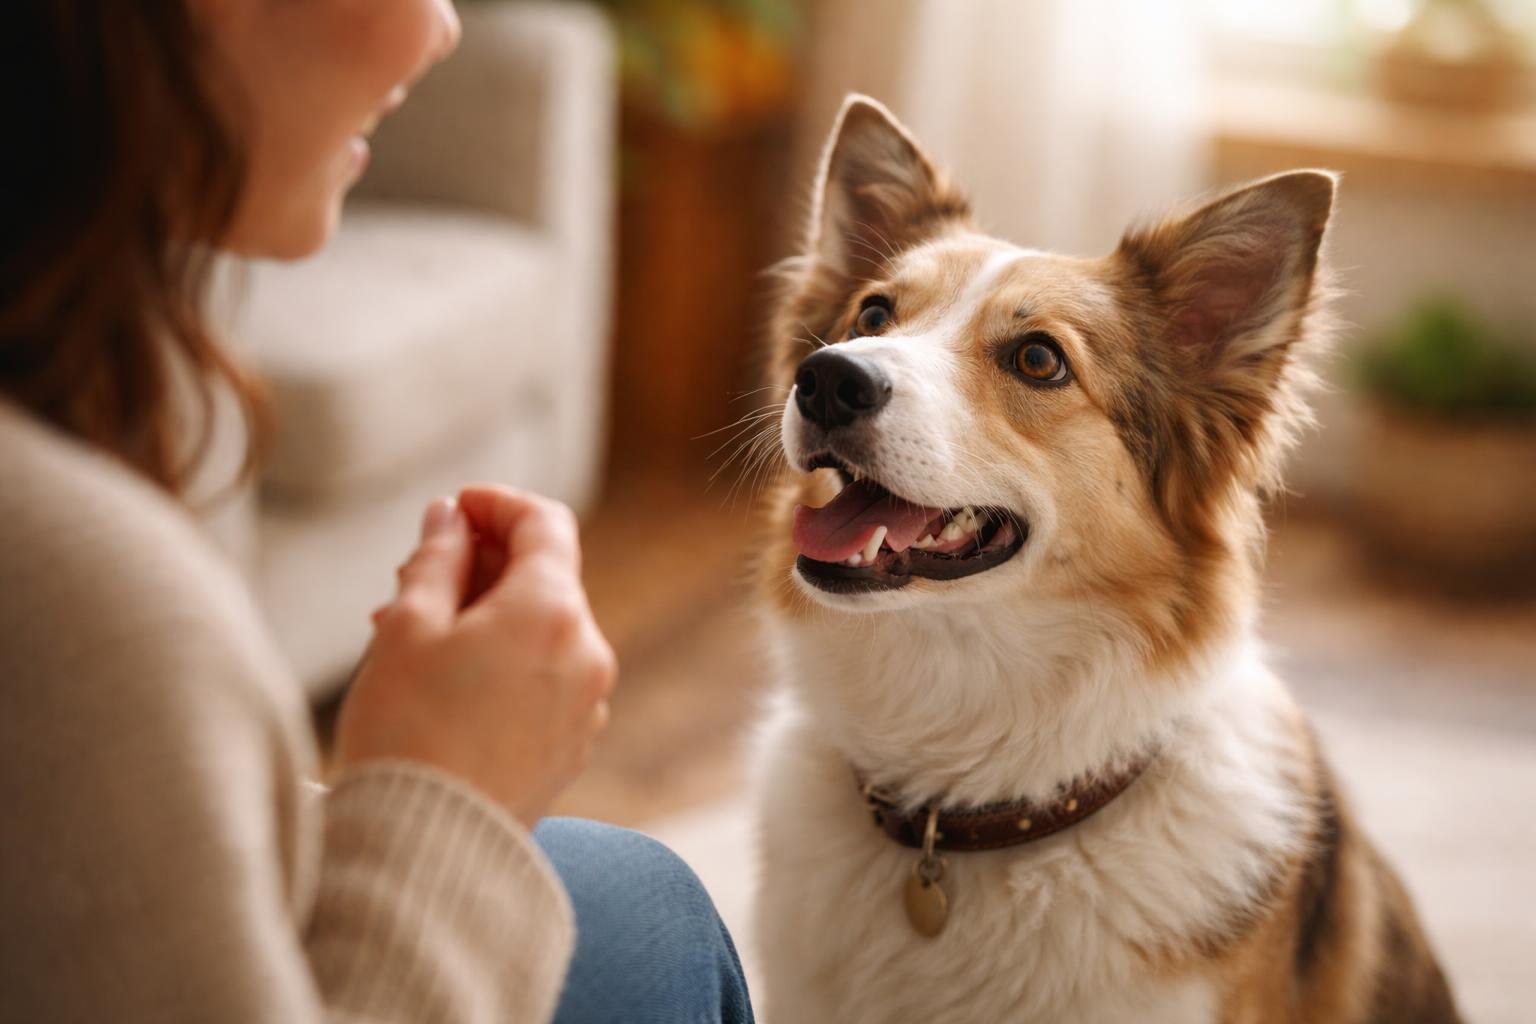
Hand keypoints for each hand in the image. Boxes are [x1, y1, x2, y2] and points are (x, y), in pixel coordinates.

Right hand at [333, 487, 616, 827]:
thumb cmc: (407, 732)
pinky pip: (545, 679)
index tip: (452, 509)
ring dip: (487, 617)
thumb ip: (437, 557)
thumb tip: (451, 516)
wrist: (425, 849)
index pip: (545, 524)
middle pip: (545, 578)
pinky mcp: (572, 746)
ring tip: (412, 636)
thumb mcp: (408, 627)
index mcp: (552, 610)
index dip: (496, 505)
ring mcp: (587, 703)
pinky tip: (446, 682)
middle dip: (481, 567)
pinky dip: (505, 662)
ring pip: (541, 631)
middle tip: (411, 579)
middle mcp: (587, 652)